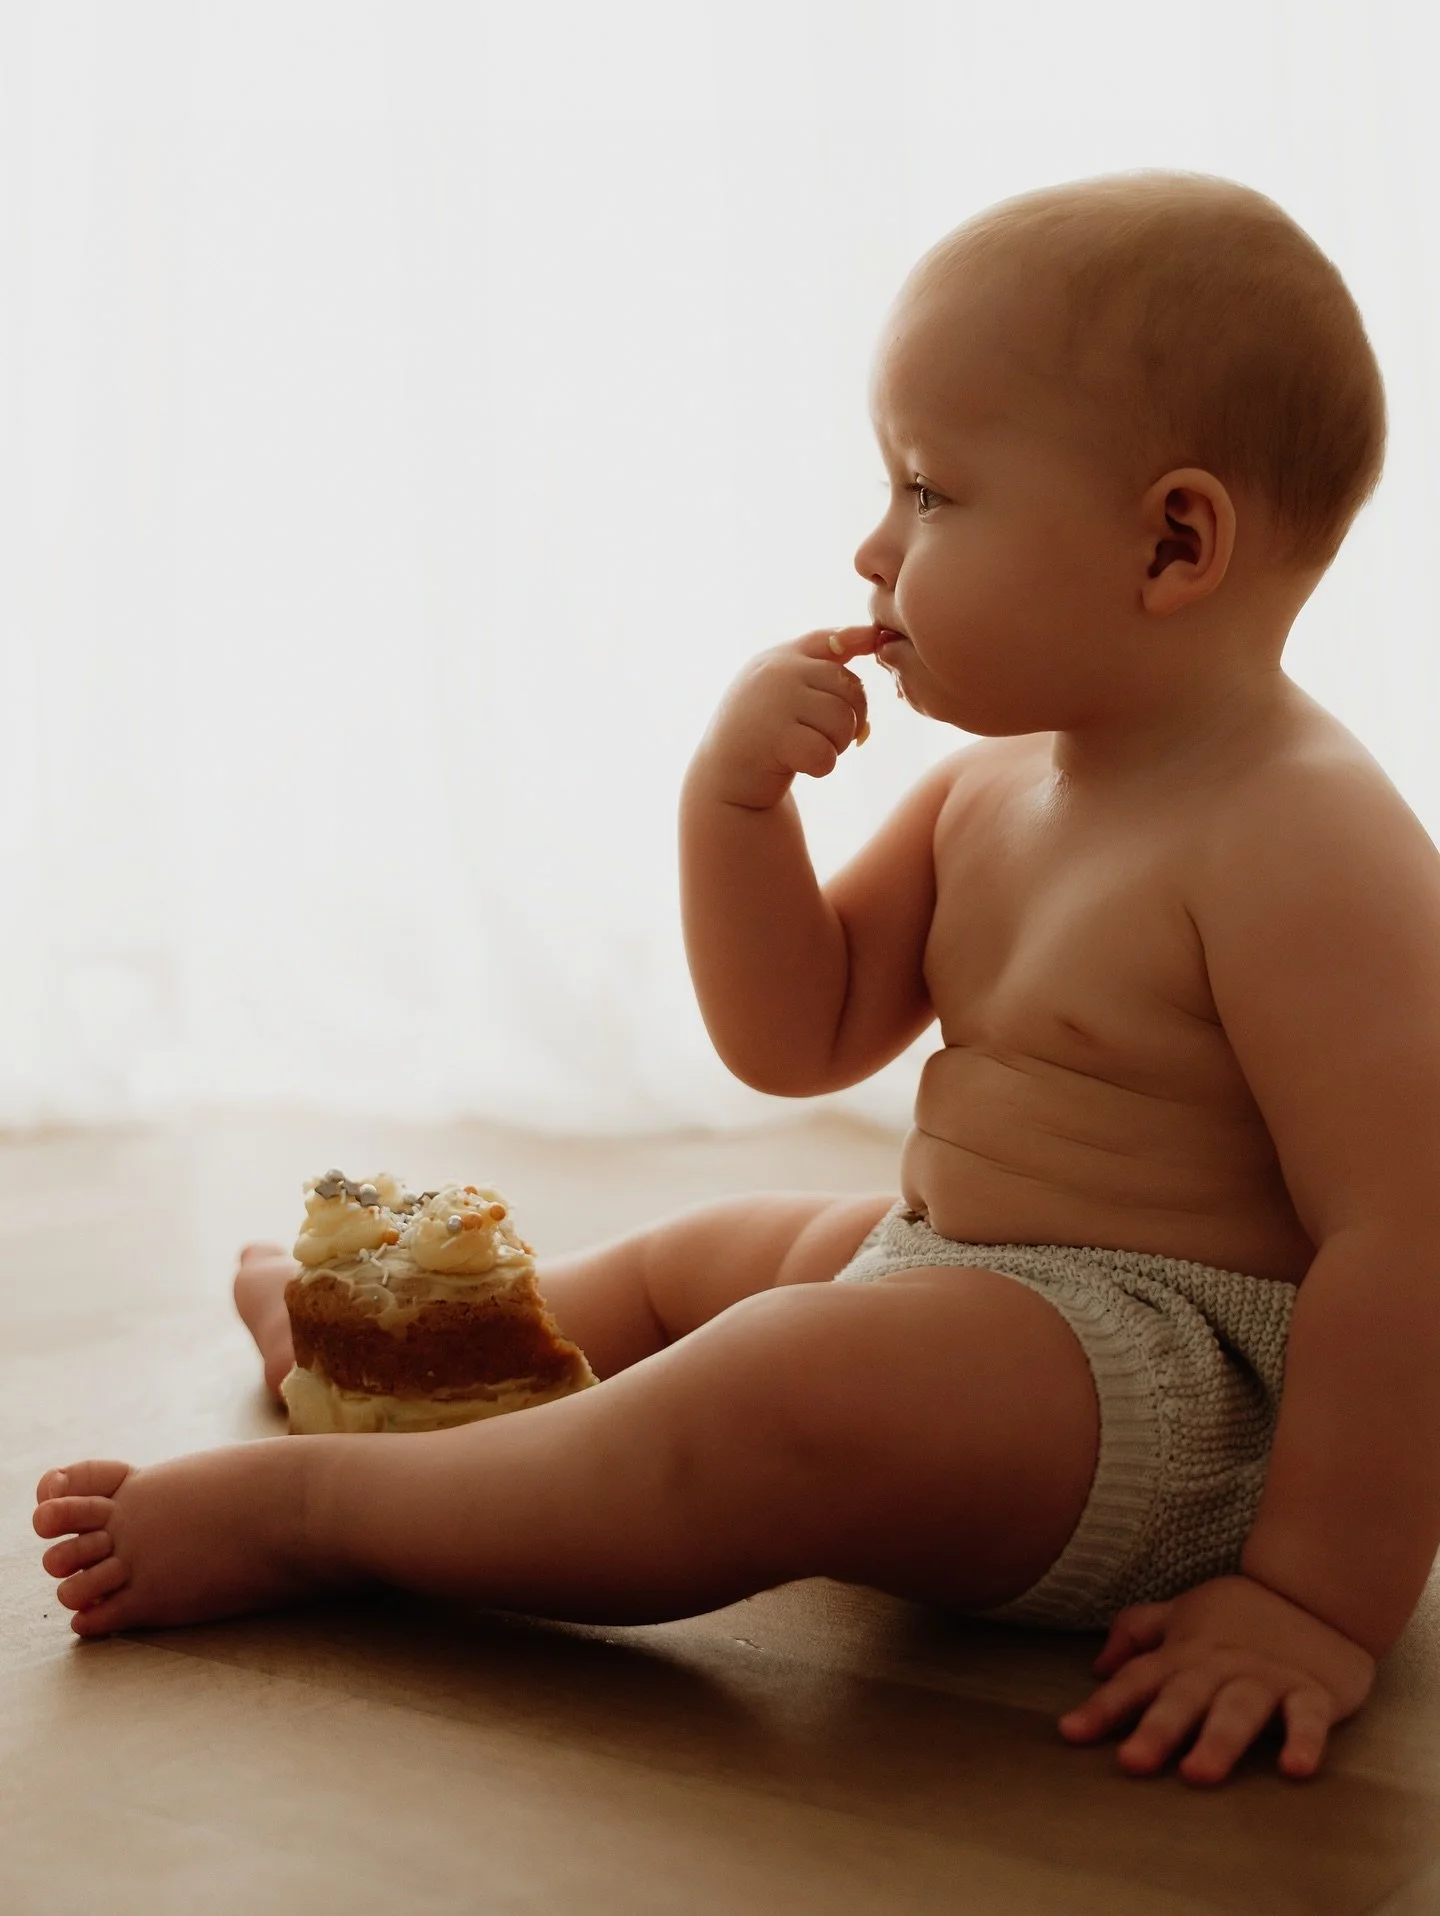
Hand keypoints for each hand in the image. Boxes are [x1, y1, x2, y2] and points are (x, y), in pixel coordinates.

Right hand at [691, 626, 878, 810]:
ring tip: (810, 748)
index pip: (831, 641)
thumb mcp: (787, 686)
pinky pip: (825, 753)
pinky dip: (821, 767)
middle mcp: (777, 672)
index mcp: (782, 657)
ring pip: (842, 721)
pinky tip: (799, 765)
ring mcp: (774, 702)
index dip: (857, 643)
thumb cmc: (763, 730)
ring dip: (836, 745)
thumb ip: (825, 661)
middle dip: (850, 720)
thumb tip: (872, 635)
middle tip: (825, 735)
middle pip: (850, 689)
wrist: (723, 776)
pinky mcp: (773, 739)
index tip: (867, 653)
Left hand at [1057, 1574, 1375, 1784]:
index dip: (1103, 1706)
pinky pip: (1308, 1718)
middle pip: (1183, 1697)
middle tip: (1132, 1763)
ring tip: (1198, 1774)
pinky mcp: (1313, 1692)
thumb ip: (1138, 1633)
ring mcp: (1266, 1678)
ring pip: (1237, 1709)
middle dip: (1157, 1729)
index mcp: (1185, 1652)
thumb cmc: (1244, 1612)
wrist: (1317, 1588)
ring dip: (1218, 1740)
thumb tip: (1098, 1666)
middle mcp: (1219, 1666)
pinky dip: (1304, 1742)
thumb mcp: (1184, 1612)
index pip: (1137, 1679)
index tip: (1069, 1734)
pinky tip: (1295, 1769)